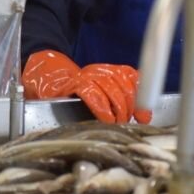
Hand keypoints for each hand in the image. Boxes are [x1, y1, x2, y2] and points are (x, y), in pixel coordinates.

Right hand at [22, 50, 151, 123]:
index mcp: (111, 71)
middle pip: (124, 85)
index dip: (141, 98)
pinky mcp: (74, 85)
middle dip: (129, 107)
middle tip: (127, 122)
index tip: (144, 117)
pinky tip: (106, 120)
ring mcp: (87, 76)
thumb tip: (145, 116)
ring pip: (111, 89)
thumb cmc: (79, 95)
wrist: (48, 84)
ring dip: (117, 109)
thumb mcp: (104, 95)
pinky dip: (102, 109)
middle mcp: (101, 70)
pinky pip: (93, 95)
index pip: (133, 79)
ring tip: (117, 123)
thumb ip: (124, 101)